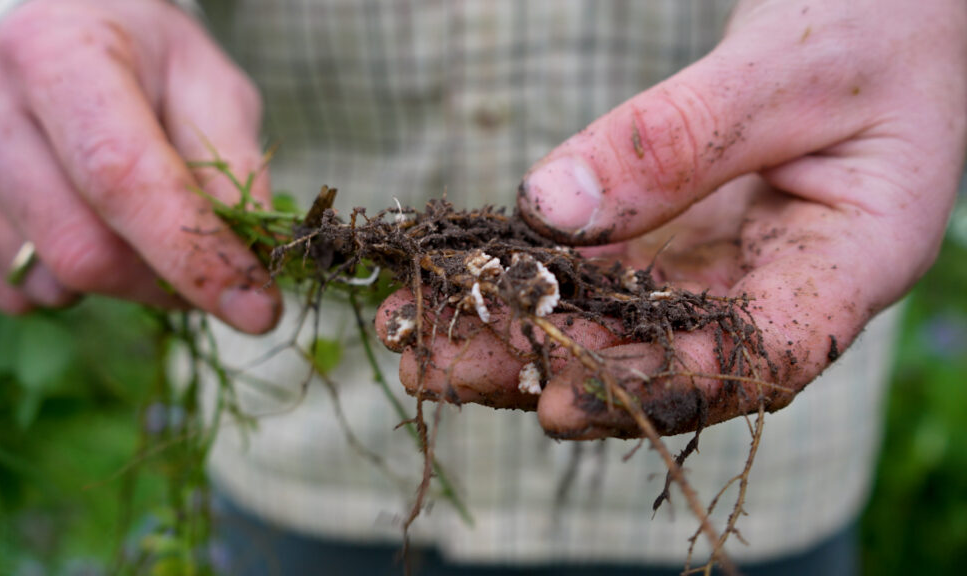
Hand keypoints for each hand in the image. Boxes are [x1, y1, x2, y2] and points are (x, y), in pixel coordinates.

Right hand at [0, 0, 280, 332]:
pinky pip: (11, 294)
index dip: (193, 254)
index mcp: (57, 54)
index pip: (122, 177)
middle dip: (161, 278)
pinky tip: (76, 226)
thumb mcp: (208, 88)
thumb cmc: (141, 62)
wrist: (54, 40)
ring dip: (115, 280)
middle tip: (199, 260)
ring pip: (50, 282)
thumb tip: (250, 264)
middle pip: (83, 250)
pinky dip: (65, 285)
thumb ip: (234, 167)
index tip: (255, 309)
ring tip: (127, 221)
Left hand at [376, 0, 966, 437]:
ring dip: (511, 338)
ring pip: (612, 324)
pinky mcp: (668, 241)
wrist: (871, 16)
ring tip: (414, 345)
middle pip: (659, 358)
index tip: (559, 398)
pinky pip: (592, 271)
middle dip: (545, 367)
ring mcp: (715, 268)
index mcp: (845, 268)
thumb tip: (551, 206)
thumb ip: (682, 139)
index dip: (658, 388)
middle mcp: (773, 289)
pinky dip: (521, 279)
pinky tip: (444, 286)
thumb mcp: (788, 73)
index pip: (758, 358)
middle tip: (439, 370)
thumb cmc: (870, 30)